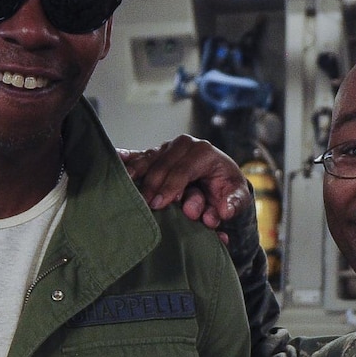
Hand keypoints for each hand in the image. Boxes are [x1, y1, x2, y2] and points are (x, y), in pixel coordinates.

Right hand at [120, 137, 251, 233]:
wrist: (221, 179)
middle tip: (146, 205)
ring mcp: (169, 147)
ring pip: (149, 159)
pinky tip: (117, 158)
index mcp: (204, 152)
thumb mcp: (238, 196)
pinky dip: (129, 158)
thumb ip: (235, 203)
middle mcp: (185, 144)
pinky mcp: (157, 153)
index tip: (159, 204)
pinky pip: (140, 155)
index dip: (171, 187)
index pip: (183, 169)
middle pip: (162, 165)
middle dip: (153, 186)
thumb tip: (223, 211)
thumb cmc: (228, 188)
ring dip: (138, 174)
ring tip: (126, 187)